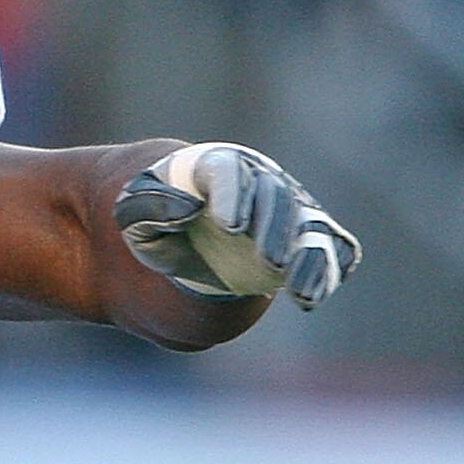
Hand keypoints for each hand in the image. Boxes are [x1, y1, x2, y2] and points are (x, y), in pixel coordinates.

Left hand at [115, 145, 358, 311]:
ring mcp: (286, 209)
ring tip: (303, 294)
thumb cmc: (157, 215)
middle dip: (275, 230)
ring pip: (310, 226)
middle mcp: (259, 181)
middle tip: (270, 263)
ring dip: (311, 259)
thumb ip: (150, 207)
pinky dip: (327, 270)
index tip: (230, 228)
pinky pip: (327, 250)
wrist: (183, 227)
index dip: (233, 197)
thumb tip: (186, 209)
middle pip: (275, 197)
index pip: (228, 173)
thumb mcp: (136, 213)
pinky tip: (313, 297)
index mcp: (216, 166)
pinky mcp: (301, 238)